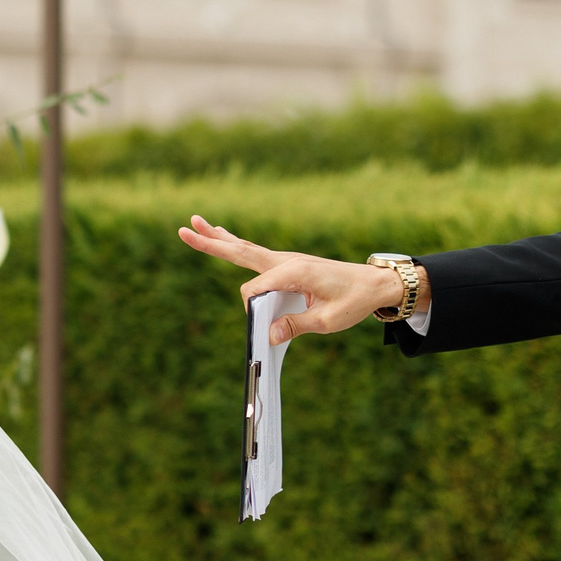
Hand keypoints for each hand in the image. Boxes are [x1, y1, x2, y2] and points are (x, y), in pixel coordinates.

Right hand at [177, 217, 421, 342]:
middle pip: (241, 251)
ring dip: (220, 239)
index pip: (255, 289)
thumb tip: (268, 335)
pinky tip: (225, 239)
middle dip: (212, 242)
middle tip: (184, 228)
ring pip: (245, 249)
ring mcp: (287, 260)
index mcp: (296, 271)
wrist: (376, 283)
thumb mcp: (328, 321)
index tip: (266, 325)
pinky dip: (237, 246)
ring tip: (195, 225)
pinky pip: (256, 255)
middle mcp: (288, 261)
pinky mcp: (289, 265)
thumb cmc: (354, 301)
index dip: (252, 309)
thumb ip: (296, 326)